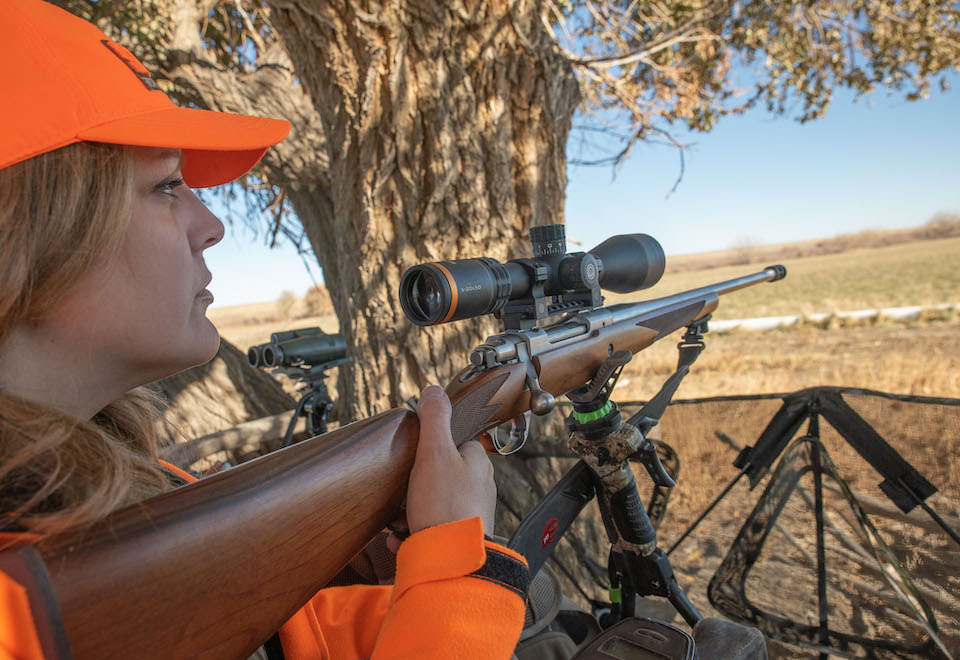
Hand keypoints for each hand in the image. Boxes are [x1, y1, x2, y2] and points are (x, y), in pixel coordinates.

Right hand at [401, 385, 496, 538]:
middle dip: (414, 483)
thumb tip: (434, 390)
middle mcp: (478, 487)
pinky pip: (431, 527)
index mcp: (477, 462)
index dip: (431, 445)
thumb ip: (434, 419)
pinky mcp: (458, 536)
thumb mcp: (435, 452)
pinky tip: (400, 536)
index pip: (455, 441)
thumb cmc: (445, 504)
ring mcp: (470, 513)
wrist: (451, 559)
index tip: (414, 453)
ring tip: (396, 517)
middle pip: (440, 474)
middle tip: (400, 490)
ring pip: (433, 502)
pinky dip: (412, 530)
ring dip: (409, 509)